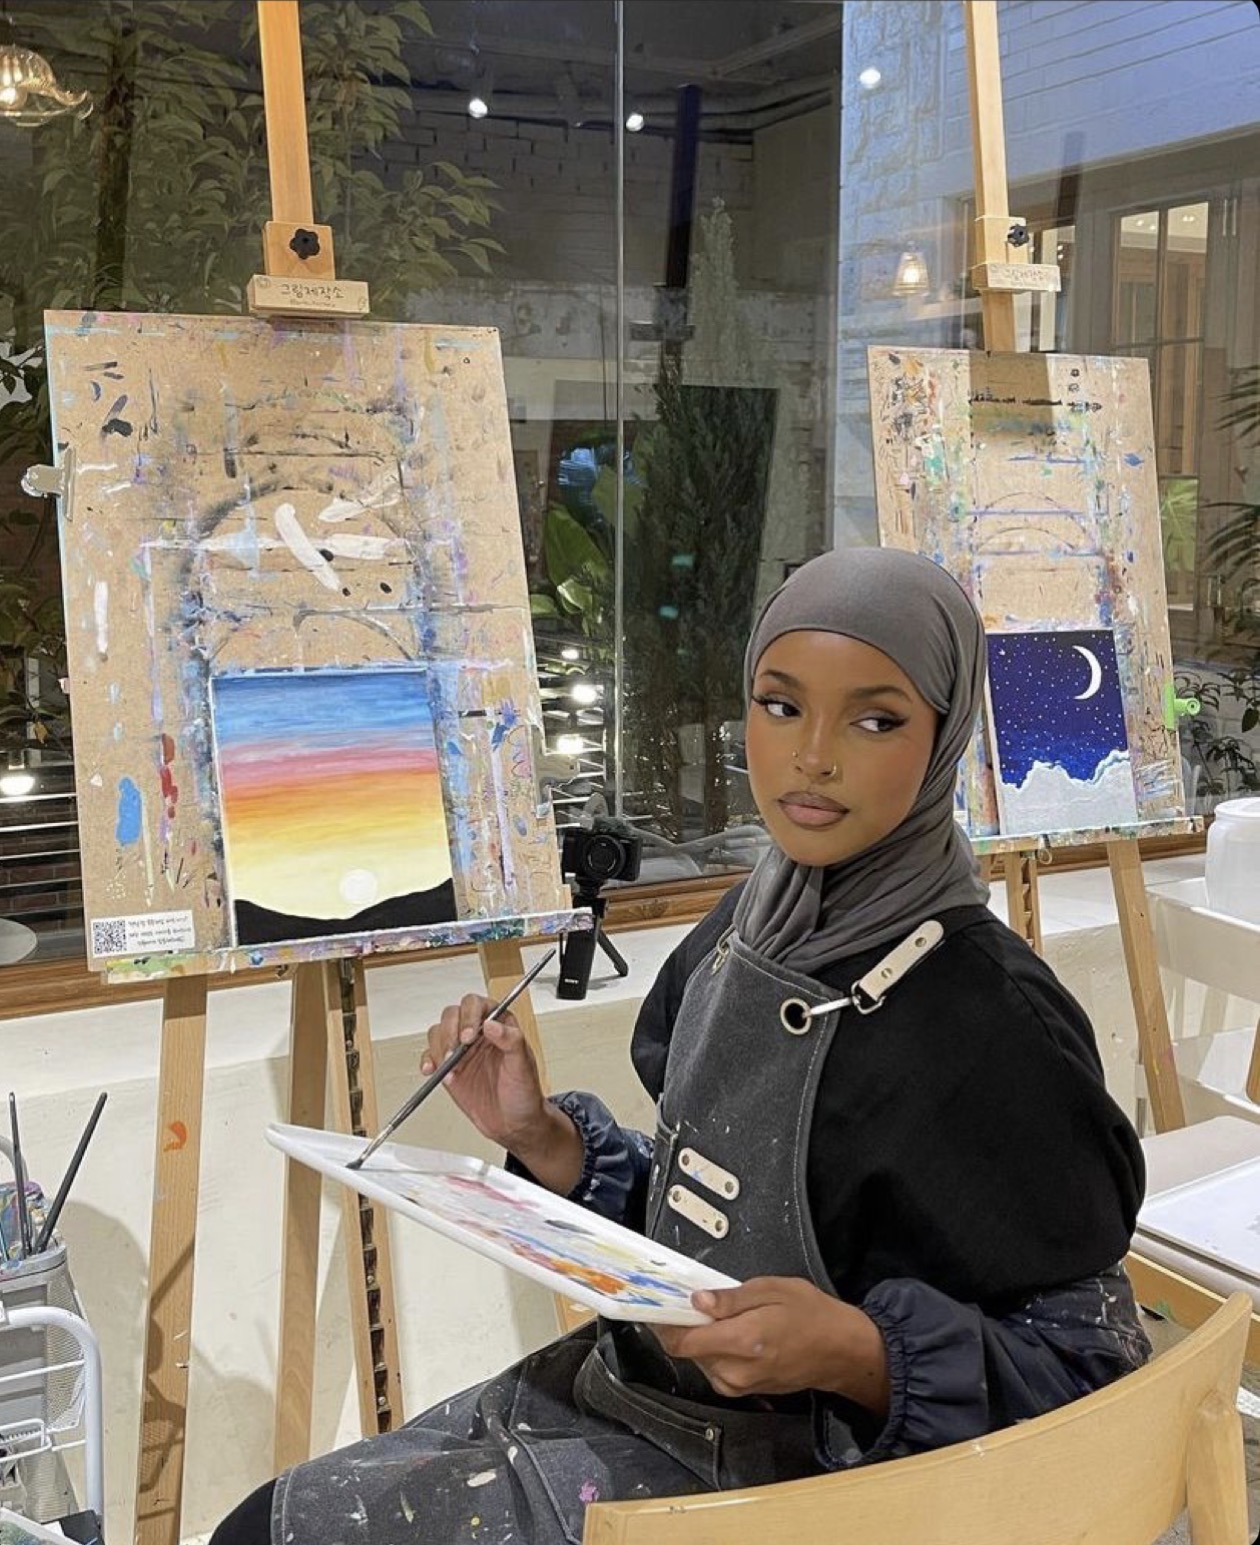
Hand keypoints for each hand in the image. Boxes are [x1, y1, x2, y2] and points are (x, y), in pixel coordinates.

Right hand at [420, 994, 582, 1192]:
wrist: (513, 1123)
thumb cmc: (523, 1093)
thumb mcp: (523, 1065)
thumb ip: (511, 1041)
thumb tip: (492, 1024)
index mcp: (500, 1025)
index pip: (478, 1005)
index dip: (470, 1016)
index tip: (468, 1036)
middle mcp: (479, 1033)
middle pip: (453, 1015)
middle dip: (450, 1032)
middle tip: (455, 1052)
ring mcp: (462, 1050)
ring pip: (438, 1032)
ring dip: (438, 1047)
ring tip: (448, 1067)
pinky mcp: (449, 1067)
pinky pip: (431, 1056)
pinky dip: (427, 1060)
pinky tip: (432, 1070)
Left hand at [651, 1277, 890, 1413]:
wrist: (841, 1351)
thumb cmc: (812, 1315)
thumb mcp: (772, 1290)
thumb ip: (730, 1298)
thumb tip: (697, 1301)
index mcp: (742, 1342)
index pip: (683, 1342)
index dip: (663, 1324)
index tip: (655, 1307)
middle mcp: (737, 1371)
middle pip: (688, 1351)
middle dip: (685, 1326)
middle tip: (694, 1301)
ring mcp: (740, 1385)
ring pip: (700, 1360)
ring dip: (701, 1338)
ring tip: (722, 1314)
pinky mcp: (745, 1390)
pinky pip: (716, 1369)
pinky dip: (715, 1350)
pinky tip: (733, 1332)